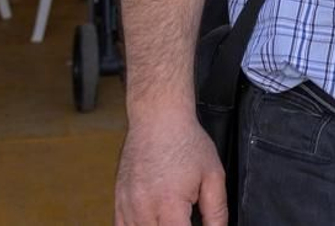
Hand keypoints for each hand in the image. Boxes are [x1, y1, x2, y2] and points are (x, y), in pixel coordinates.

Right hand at [115, 111, 228, 225]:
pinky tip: (152, 221)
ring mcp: (127, 207)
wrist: (158, 118)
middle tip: (185, 218)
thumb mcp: (213, 175)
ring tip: (172, 217)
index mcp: (169, 205)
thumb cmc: (186, 141)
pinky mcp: (118, 201)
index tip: (195, 224)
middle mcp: (143, 210)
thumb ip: (217, 210)